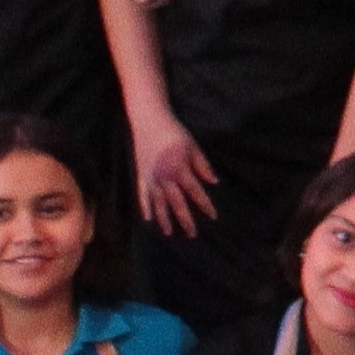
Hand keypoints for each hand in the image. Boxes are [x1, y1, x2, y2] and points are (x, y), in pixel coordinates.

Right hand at [132, 109, 216, 234]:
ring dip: (164, 219)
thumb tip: (214, 182)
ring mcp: (150, 177)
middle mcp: (164, 177)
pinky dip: (145, 207)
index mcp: (180, 169)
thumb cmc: (174, 131)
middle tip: (192, 234)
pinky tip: (147, 218)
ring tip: (170, 232)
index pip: (195, 192)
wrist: (149, 120)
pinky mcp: (141, 174)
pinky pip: (142, 195)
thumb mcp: (193, 146)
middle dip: (185, 220)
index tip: (213, 217)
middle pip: (176, 203)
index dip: (205, 205)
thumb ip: (203, 165)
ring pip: (158, 203)